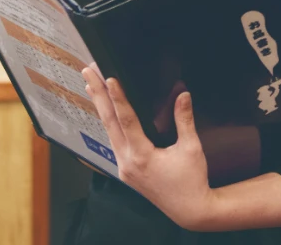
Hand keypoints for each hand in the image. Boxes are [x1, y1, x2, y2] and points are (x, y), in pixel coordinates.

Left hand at [83, 66, 219, 230]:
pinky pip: (114, 141)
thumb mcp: (191, 148)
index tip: (108, 78)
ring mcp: (124, 168)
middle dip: (98, 95)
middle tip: (88, 71)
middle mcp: (128, 162)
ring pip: (108, 131)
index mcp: (142, 156)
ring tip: (92, 85)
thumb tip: (183, 94)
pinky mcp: (126, 171)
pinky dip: (109, 123)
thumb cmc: (192, 180)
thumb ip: (184, 120)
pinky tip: (106, 111)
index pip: (126, 120)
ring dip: (101, 107)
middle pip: (108, 122)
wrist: (190, 210)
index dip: (118, 97)